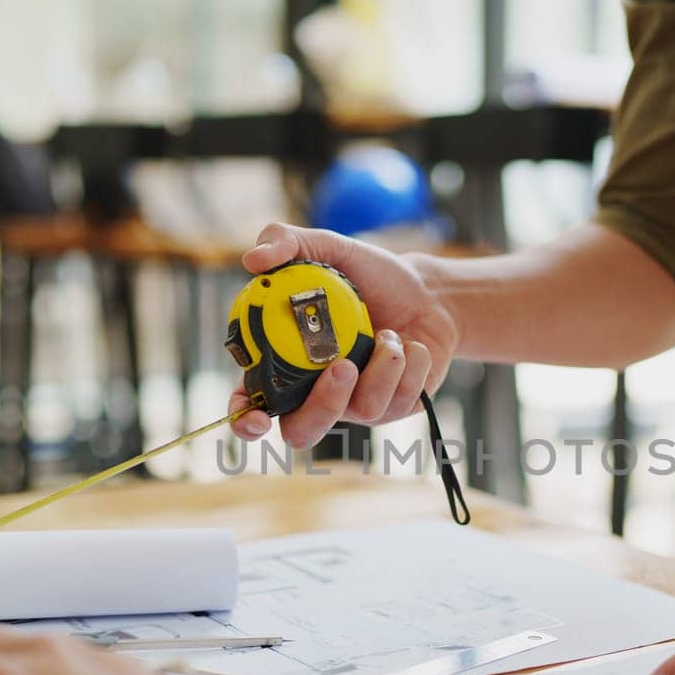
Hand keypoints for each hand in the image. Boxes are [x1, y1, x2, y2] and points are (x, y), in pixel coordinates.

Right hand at [230, 223, 460, 447]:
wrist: (428, 292)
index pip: (252, 404)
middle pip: (302, 431)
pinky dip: (409, 366)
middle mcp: (317, 393)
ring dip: (381, 369)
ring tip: (391, 335)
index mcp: (287, 363)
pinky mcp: (396, 408)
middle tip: (342, 366)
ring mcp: (357, 405)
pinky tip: (412, 345)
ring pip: (361, 411)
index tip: (254, 418)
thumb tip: (253, 259)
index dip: (245, 420)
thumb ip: (286, 242)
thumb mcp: (328, 248)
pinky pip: (399, 401)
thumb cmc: (369, 276)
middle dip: (322, 406)